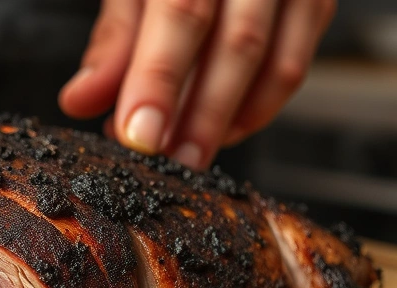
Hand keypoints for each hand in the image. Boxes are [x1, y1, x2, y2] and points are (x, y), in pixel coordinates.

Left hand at [59, 0, 335, 169]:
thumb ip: (113, 39)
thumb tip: (82, 100)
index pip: (181, 13)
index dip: (158, 80)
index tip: (139, 135)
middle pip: (239, 43)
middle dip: (200, 116)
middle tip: (170, 162)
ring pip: (277, 62)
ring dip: (230, 120)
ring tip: (186, 154)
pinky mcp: (314, 1)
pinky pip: (294, 65)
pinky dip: (257, 108)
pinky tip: (220, 130)